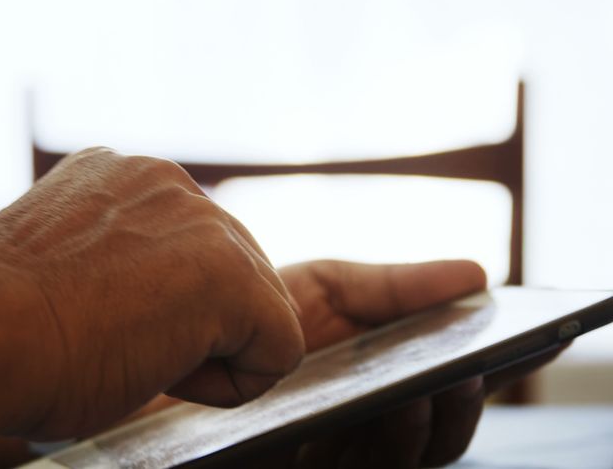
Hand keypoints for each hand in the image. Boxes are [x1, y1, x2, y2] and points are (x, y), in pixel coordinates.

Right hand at [0, 148, 304, 440]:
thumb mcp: (51, 262)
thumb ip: (99, 253)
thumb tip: (112, 292)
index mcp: (116, 173)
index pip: (179, 244)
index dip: (152, 304)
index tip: (96, 321)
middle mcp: (165, 179)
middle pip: (228, 270)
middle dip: (189, 322)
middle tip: (115, 347)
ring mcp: (204, 221)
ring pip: (254, 308)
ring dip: (205, 349)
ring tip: (130, 356)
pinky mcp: (233, 276)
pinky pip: (278, 346)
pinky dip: (234, 382)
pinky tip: (167, 376)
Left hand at [273, 260, 564, 467]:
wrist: (189, 329)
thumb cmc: (260, 311)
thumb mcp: (328, 287)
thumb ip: (396, 287)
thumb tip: (479, 275)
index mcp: (393, 377)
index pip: (461, 386)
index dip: (503, 372)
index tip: (538, 342)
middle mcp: (374, 422)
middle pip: (442, 436)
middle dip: (460, 408)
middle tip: (464, 373)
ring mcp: (339, 450)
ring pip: (402, 458)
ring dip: (414, 428)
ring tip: (414, 390)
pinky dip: (360, 443)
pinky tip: (353, 415)